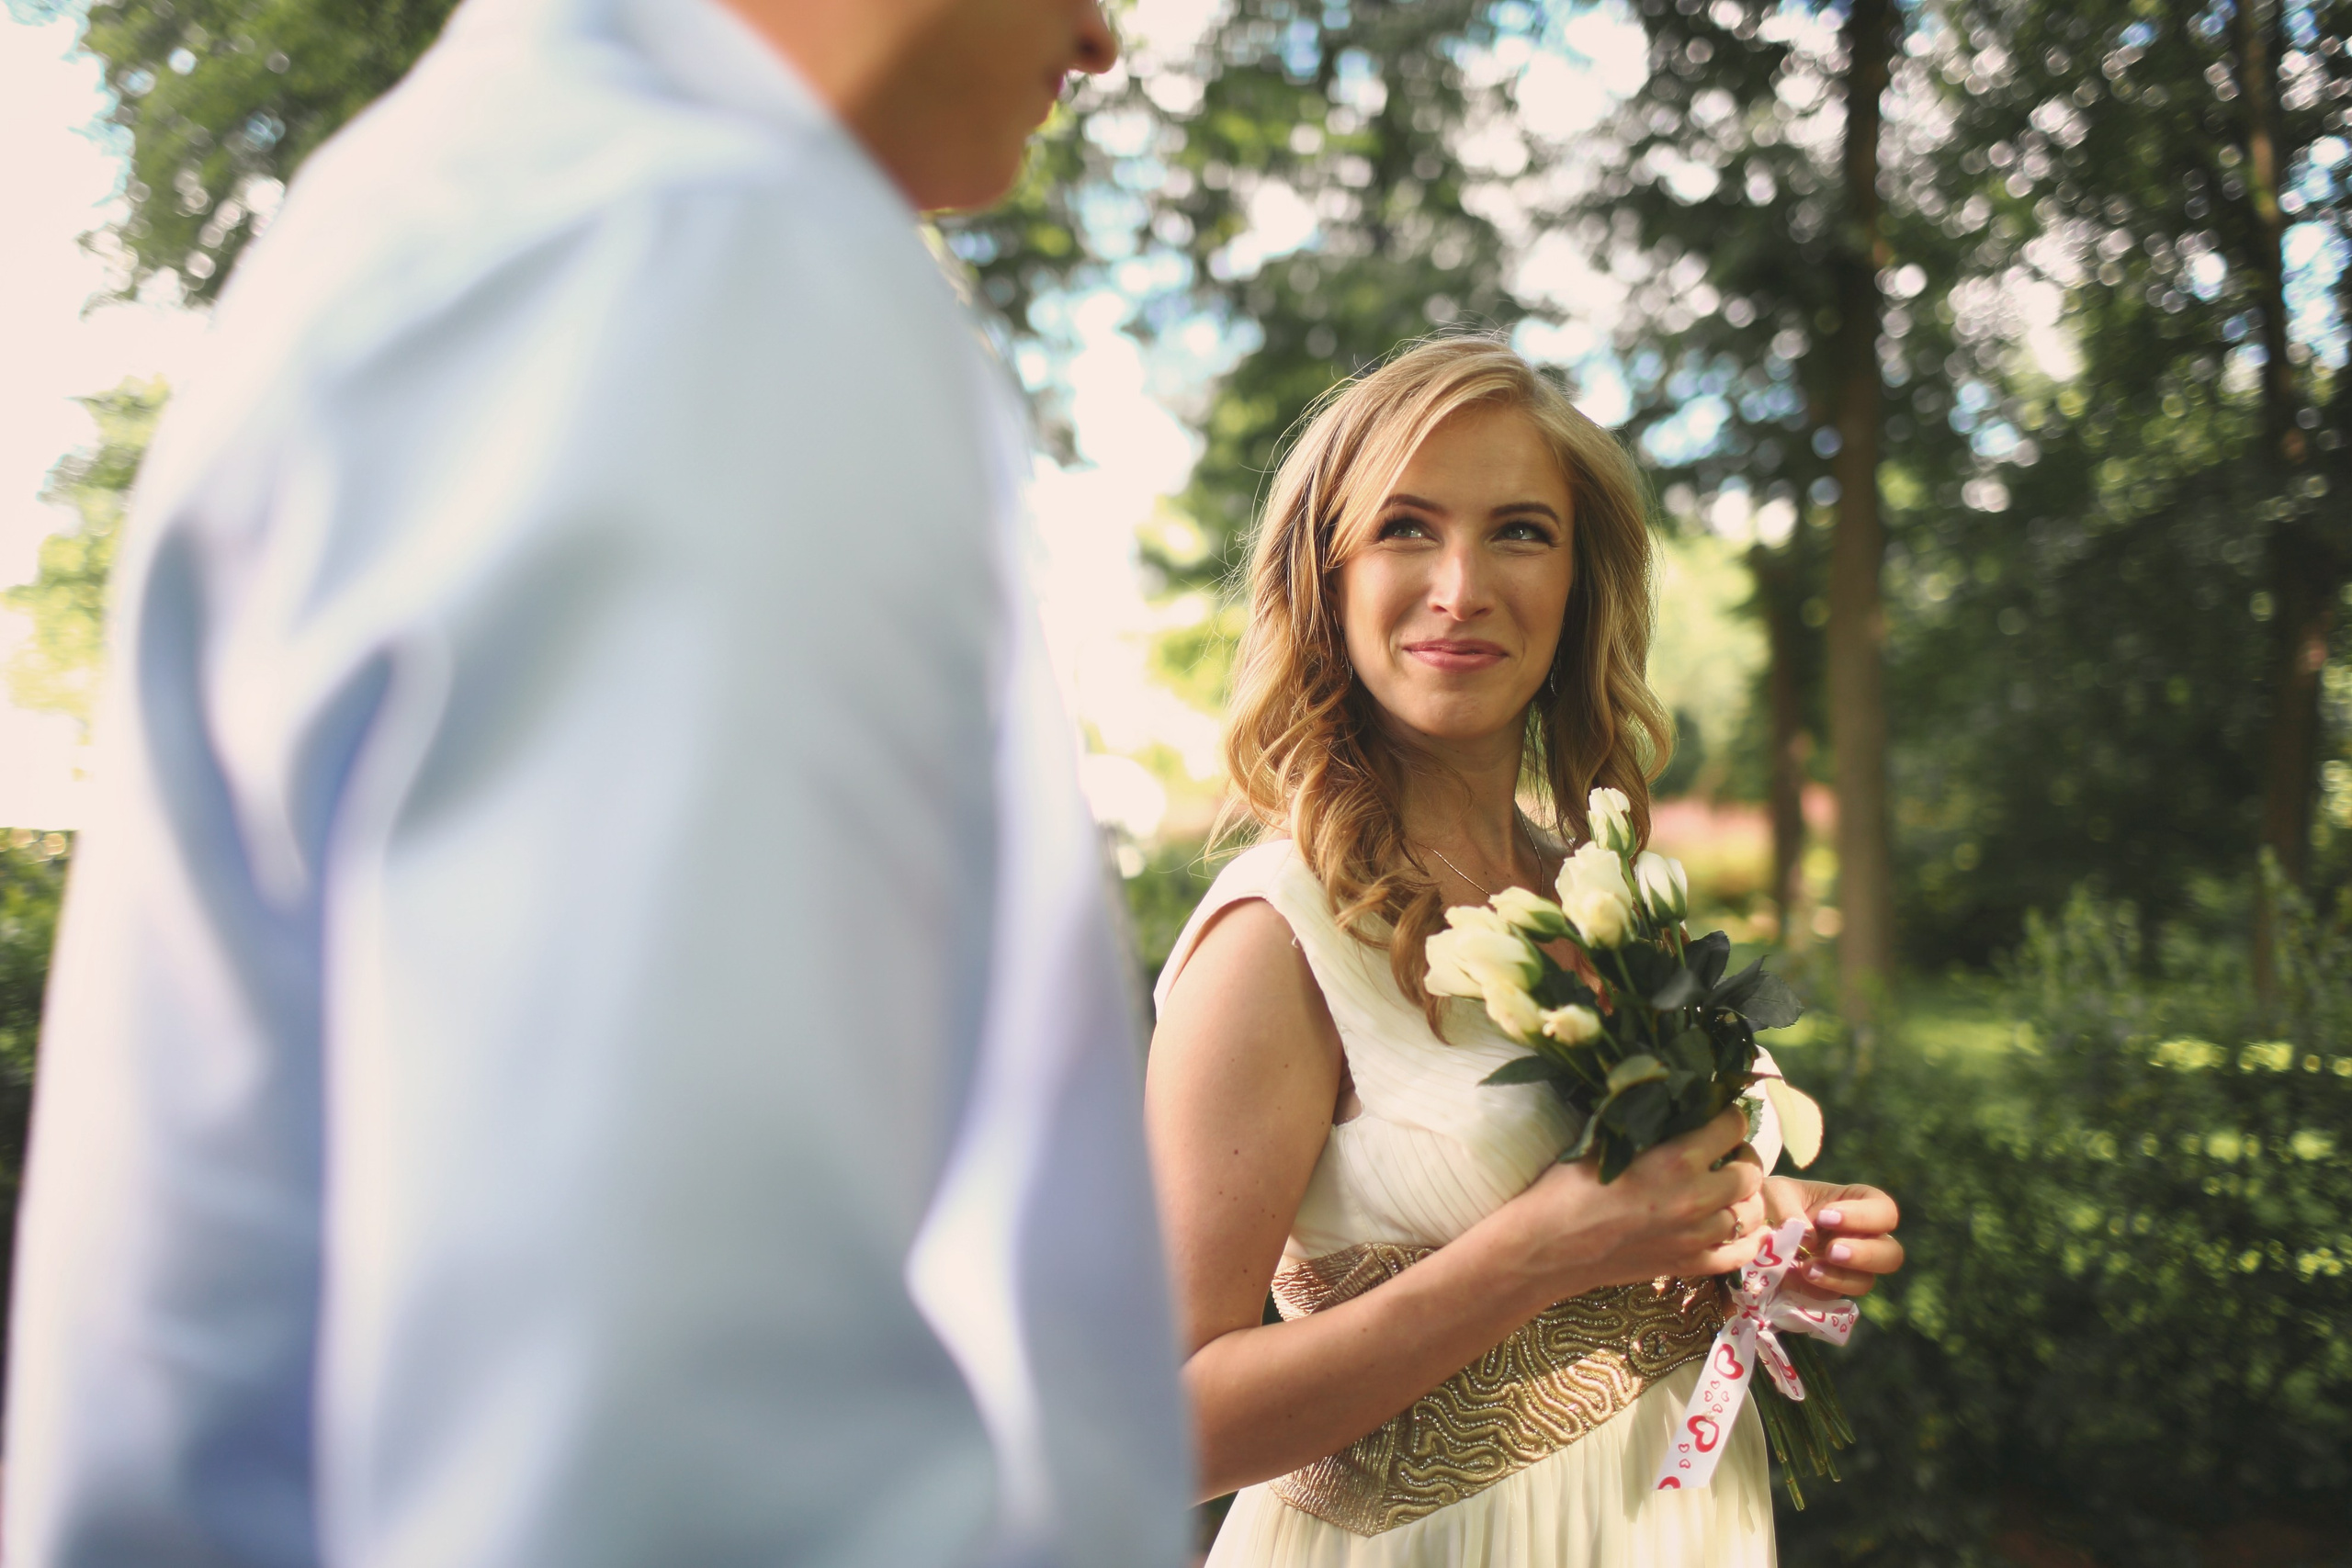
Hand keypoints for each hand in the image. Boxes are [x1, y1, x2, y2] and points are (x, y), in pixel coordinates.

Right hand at [1500, 1108, 1768, 1299]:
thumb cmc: (1567, 1186)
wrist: (1547, 1246)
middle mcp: (1696, 1198)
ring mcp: (1696, 1237)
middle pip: (1750, 1172)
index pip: (1732, 1126)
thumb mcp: (1607, 1141)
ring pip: (1752, 1213)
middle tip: (1725, 1152)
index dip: (1729, 1116)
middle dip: (1742, 1156)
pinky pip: (1741, 1255)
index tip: (1718, 1115)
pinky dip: (1749, 1239)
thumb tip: (1675, 1103)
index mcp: (1676, 1159)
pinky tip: (1741, 1226)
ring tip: (1728, 1188)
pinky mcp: (1689, 1266)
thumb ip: (1649, 1126)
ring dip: (1745, 1196)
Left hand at [1761, 1177, 1903, 1298]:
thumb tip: (1808, 1240)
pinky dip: (1819, 1288)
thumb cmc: (1770, 1201)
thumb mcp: (1775, 1194)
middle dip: (1864, 1254)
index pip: (1883, 1210)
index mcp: (1856, 1204)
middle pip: (1891, 1254)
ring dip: (1841, 1277)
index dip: (1862, 1216)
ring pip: (1867, 1281)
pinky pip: (1837, 1297)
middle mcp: (1861, 1238)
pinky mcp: (1830, 1291)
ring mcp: (1849, 1269)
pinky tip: (1797, 1276)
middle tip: (1832, 1250)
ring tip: (1808, 1268)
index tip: (1826, 1217)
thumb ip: (1789, 1210)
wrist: (1749, 1230)